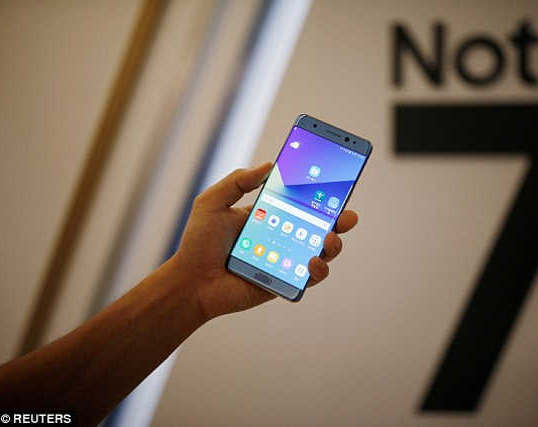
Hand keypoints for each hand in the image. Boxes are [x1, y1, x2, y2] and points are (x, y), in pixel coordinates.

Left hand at [173, 162, 358, 319]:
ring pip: (321, 251)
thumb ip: (237, 181)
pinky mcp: (284, 281)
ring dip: (334, 244)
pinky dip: (318, 269)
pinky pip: (310, 277)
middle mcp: (282, 235)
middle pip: (319, 225)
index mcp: (269, 214)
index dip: (320, 193)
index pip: (300, 200)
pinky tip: (312, 261)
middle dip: (340, 219)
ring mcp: (286, 259)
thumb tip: (269, 165)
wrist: (190, 282)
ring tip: (329, 238)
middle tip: (347, 215)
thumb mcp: (212, 202)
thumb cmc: (198, 243)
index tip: (337, 181)